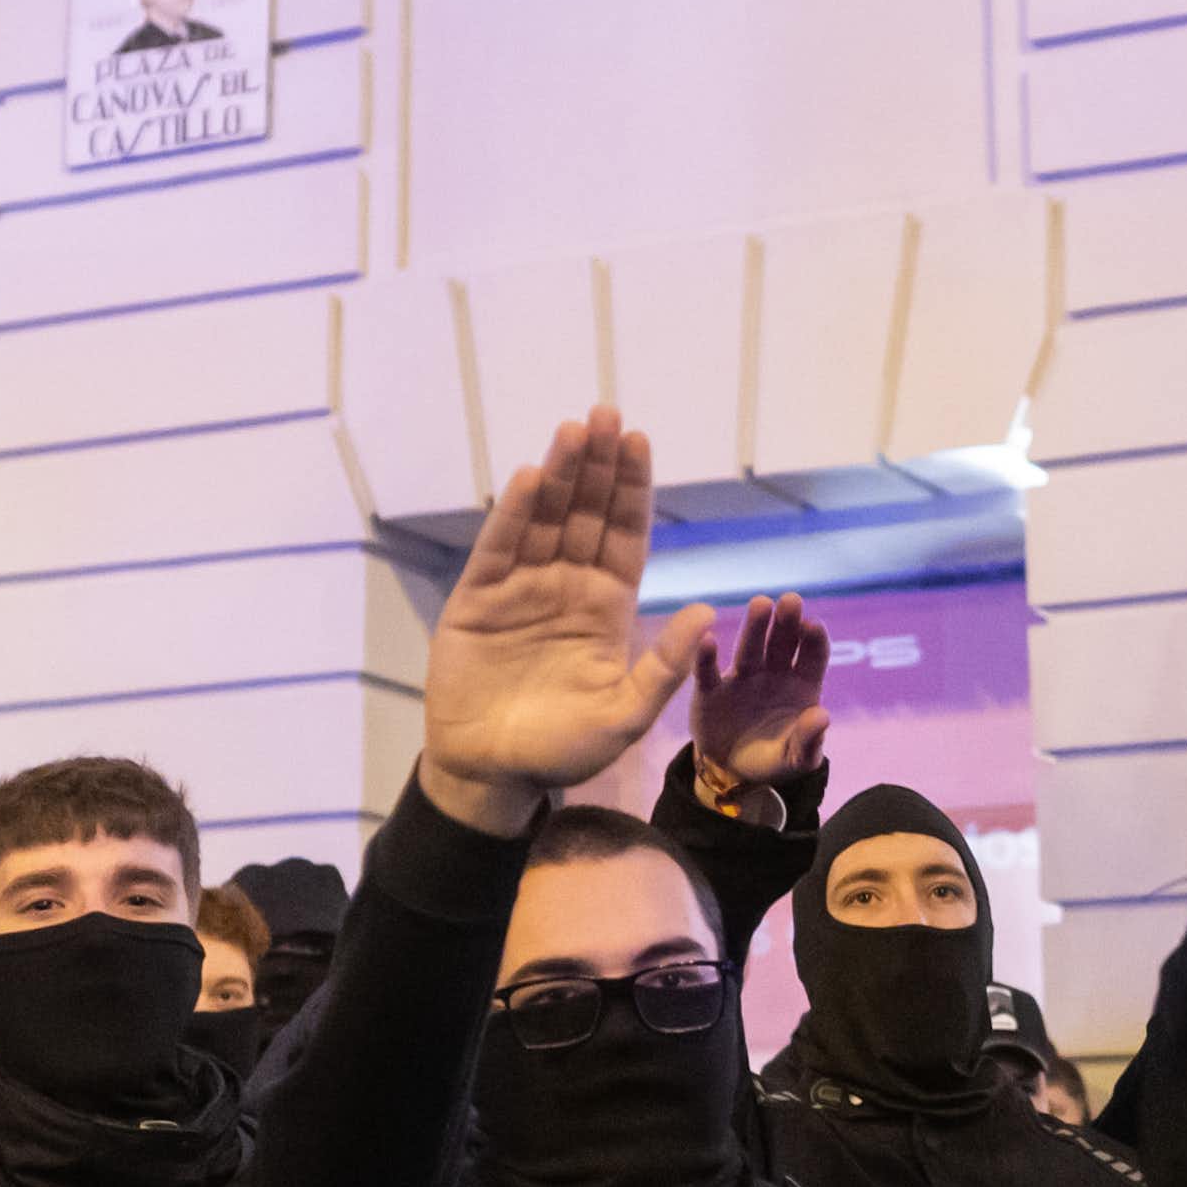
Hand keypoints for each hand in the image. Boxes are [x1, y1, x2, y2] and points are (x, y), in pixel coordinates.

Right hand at [417, 407, 712, 837]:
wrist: (492, 772)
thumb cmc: (562, 750)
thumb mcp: (626, 716)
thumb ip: (663, 668)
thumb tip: (708, 611)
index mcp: (606, 608)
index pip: (624, 534)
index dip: (631, 489)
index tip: (638, 441)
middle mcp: (566, 588)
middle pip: (586, 514)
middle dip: (597, 465)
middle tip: (606, 414)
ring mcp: (520, 591)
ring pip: (543, 521)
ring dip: (559, 474)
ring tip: (573, 430)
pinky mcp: (477, 602)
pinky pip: (497, 549)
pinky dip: (512, 515)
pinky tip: (529, 477)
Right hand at [690, 592, 830, 796]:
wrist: (733, 771)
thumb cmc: (774, 758)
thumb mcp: (797, 759)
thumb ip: (810, 740)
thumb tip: (822, 716)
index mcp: (801, 684)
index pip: (812, 656)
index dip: (814, 640)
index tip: (813, 626)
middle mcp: (773, 673)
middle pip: (782, 643)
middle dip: (787, 622)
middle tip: (790, 600)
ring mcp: (742, 679)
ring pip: (749, 649)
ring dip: (755, 627)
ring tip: (760, 604)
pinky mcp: (711, 691)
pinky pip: (708, 672)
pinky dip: (706, 656)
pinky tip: (707, 639)